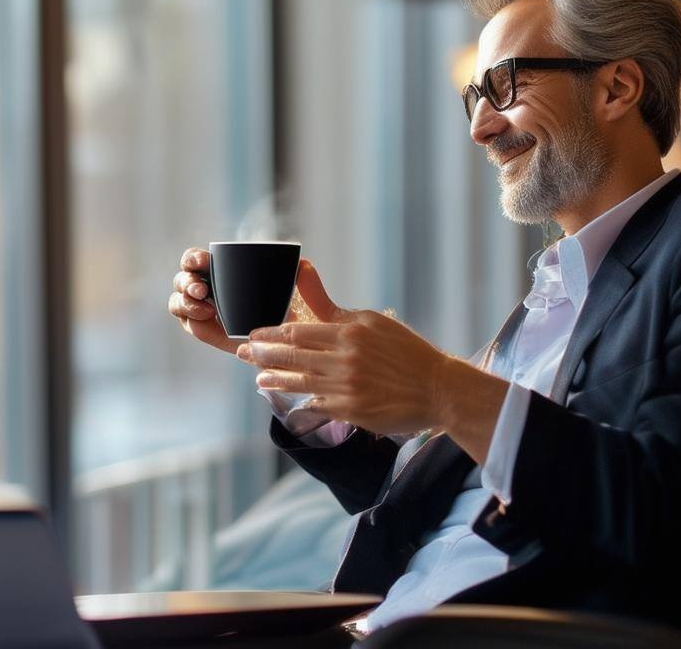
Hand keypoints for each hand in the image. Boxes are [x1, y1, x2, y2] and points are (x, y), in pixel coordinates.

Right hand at [168, 247, 302, 353]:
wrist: (295, 349)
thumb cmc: (298, 316)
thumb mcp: (305, 298)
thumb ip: (306, 281)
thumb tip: (303, 264)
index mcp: (225, 272)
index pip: (199, 260)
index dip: (195, 258)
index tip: (205, 260)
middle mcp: (210, 289)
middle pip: (183, 279)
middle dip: (187, 280)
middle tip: (201, 288)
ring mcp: (204, 312)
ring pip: (179, 301)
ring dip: (185, 300)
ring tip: (203, 305)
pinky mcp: (206, 332)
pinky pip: (189, 324)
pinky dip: (191, 319)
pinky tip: (204, 317)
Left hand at [236, 260, 451, 435]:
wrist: (438, 388)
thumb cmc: (404, 350)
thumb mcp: (369, 321)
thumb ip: (329, 305)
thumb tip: (302, 270)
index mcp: (349, 334)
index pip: (297, 332)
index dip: (270, 334)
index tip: (253, 334)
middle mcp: (345, 361)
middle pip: (292, 357)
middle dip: (262, 355)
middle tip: (243, 353)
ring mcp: (346, 388)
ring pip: (299, 382)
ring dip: (274, 380)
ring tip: (258, 378)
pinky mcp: (352, 411)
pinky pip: (317, 404)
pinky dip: (302, 399)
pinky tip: (289, 396)